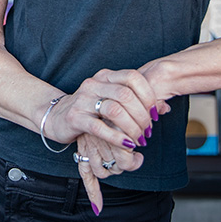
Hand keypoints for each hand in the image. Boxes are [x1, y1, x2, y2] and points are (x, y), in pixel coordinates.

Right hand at [58, 69, 170, 214]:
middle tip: (148, 132)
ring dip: (132, 128)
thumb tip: (164, 108)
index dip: (148, 95)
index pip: (133, 77)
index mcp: (105, 76)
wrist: (56, 116)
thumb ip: (136, 101)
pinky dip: (117, 137)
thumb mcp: (111, 99)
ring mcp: (82, 100)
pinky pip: (100, 127)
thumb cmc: (90, 110)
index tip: (154, 113)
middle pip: (126, 95)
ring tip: (138, 140)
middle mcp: (93, 84)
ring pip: (115, 111)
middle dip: (142, 116)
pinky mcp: (75, 118)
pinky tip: (126, 145)